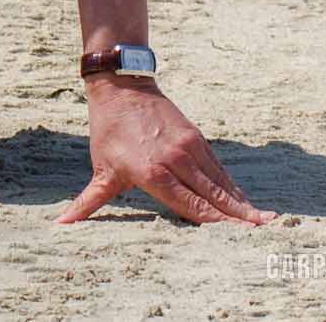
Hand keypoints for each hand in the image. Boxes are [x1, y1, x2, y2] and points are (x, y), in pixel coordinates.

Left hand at [58, 78, 274, 224]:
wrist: (122, 86)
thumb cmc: (108, 131)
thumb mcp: (100, 169)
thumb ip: (88, 202)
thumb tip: (63, 224)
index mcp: (152, 173)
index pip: (189, 205)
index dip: (212, 223)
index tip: (233, 239)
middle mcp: (175, 161)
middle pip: (212, 196)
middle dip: (236, 217)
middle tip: (261, 234)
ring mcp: (188, 147)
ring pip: (220, 181)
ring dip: (240, 202)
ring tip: (263, 221)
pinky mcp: (196, 137)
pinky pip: (218, 166)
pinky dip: (231, 184)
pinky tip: (242, 199)